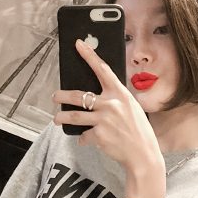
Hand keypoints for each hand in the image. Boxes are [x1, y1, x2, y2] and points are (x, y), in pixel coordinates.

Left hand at [53, 38, 161, 174]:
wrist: (142, 153)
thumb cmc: (136, 129)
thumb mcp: (130, 107)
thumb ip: (114, 99)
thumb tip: (94, 96)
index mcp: (120, 93)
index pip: (102, 70)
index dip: (89, 56)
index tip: (79, 44)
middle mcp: (111, 104)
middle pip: (78, 96)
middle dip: (62, 96)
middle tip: (55, 97)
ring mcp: (104, 120)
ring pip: (73, 116)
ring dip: (61, 118)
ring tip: (57, 119)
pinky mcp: (98, 136)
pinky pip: (83, 135)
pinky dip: (83, 139)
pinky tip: (87, 140)